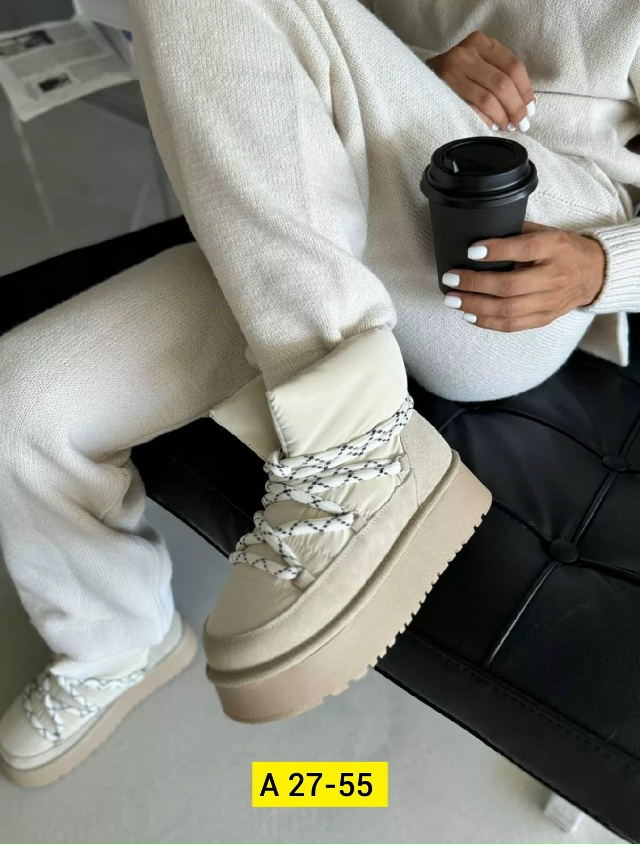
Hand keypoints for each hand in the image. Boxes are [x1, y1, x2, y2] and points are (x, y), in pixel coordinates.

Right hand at [427, 30, 535, 131]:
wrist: (418, 80)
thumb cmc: (455, 76)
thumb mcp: (478, 64)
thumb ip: (500, 74)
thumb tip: (526, 103)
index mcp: (480, 42)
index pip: (513, 66)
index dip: (525, 90)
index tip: (530, 108)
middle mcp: (466, 53)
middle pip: (502, 83)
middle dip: (515, 107)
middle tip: (521, 123)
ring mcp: (452, 72)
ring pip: (488, 98)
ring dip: (501, 117)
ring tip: (506, 127)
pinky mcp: (443, 92)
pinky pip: (471, 110)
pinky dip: (485, 121)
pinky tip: (490, 126)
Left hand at [441, 223, 605, 331]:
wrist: (594, 273)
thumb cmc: (561, 248)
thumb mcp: (545, 232)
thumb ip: (517, 233)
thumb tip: (477, 235)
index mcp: (555, 247)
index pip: (524, 250)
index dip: (496, 251)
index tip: (470, 251)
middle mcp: (554, 276)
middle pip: (511, 286)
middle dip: (475, 284)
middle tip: (450, 280)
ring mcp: (550, 301)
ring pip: (509, 310)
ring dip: (475, 307)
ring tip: (453, 300)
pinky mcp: (545, 318)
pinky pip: (513, 325)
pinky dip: (487, 322)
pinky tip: (468, 315)